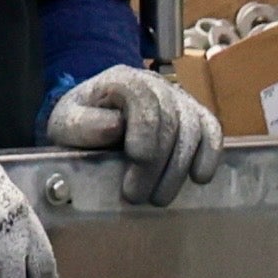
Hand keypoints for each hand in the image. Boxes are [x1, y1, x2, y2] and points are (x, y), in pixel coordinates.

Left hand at [46, 62, 223, 206]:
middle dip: (157, 165)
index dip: (144, 141)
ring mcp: (179, 97)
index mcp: (122, 80)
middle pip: (171, 120)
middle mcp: (156, 83)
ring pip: (193, 128)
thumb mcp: (65, 123)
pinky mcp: (195, 114)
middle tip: (140, 197)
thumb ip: (81, 125)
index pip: (145, 102)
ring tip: (159, 197)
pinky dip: (210, 154)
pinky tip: (199, 178)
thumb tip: (114, 127)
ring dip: (179, 168)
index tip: (132, 175)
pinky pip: (212, 129)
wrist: (92, 121)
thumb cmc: (79, 124)